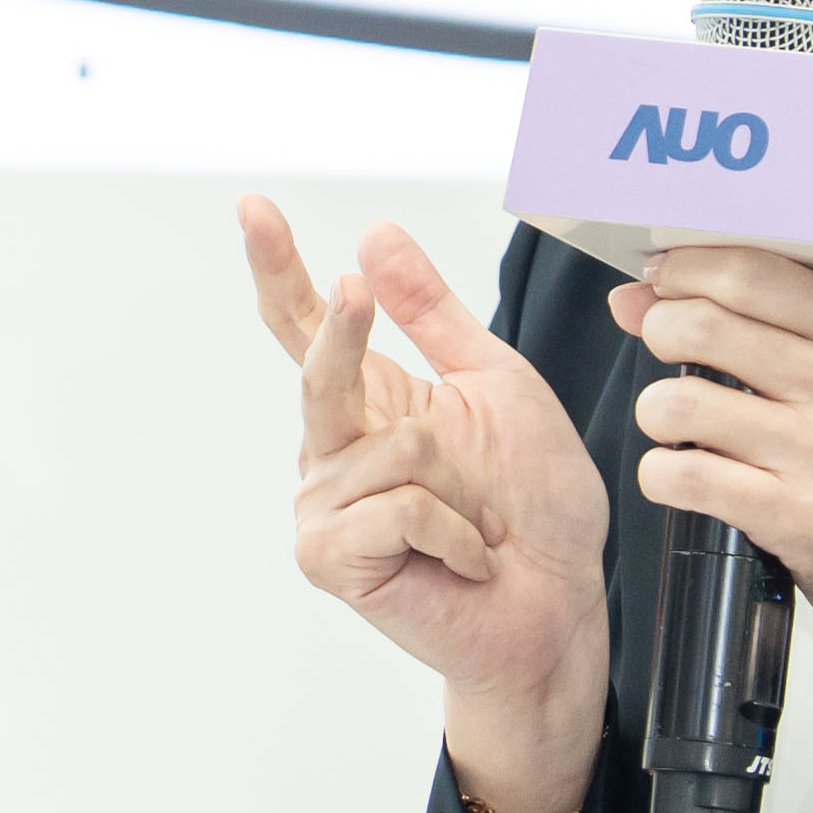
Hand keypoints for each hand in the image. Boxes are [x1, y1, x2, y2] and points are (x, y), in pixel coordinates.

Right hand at [237, 201, 611, 812]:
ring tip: (473, 528)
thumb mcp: (498, 387)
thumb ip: (435, 315)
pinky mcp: (329, 558)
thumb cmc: (535, 508)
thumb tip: (373, 237)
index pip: (308, 325)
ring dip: (455, 486)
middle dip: (339, 329)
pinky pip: (394, 508)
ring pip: (384, 447)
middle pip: (318, 369)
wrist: (559, 606)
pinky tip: (460, 560)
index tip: (254, 206)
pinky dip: (451, 534)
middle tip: (350, 290)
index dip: (277, 265)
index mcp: (371, 402)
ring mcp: (324, 505)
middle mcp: (334, 450)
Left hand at [607, 246, 812, 666]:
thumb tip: (635, 296)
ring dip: (657, 412)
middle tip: (666, 349)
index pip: (750, 273)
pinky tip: (682, 476)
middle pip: (701, 326)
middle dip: (659, 331)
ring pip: (679, 404)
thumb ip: (760, 321)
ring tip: (680, 424)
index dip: (683, 269)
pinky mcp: (800, 517)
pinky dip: (662, 475)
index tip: (659, 281)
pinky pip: (686, 477)